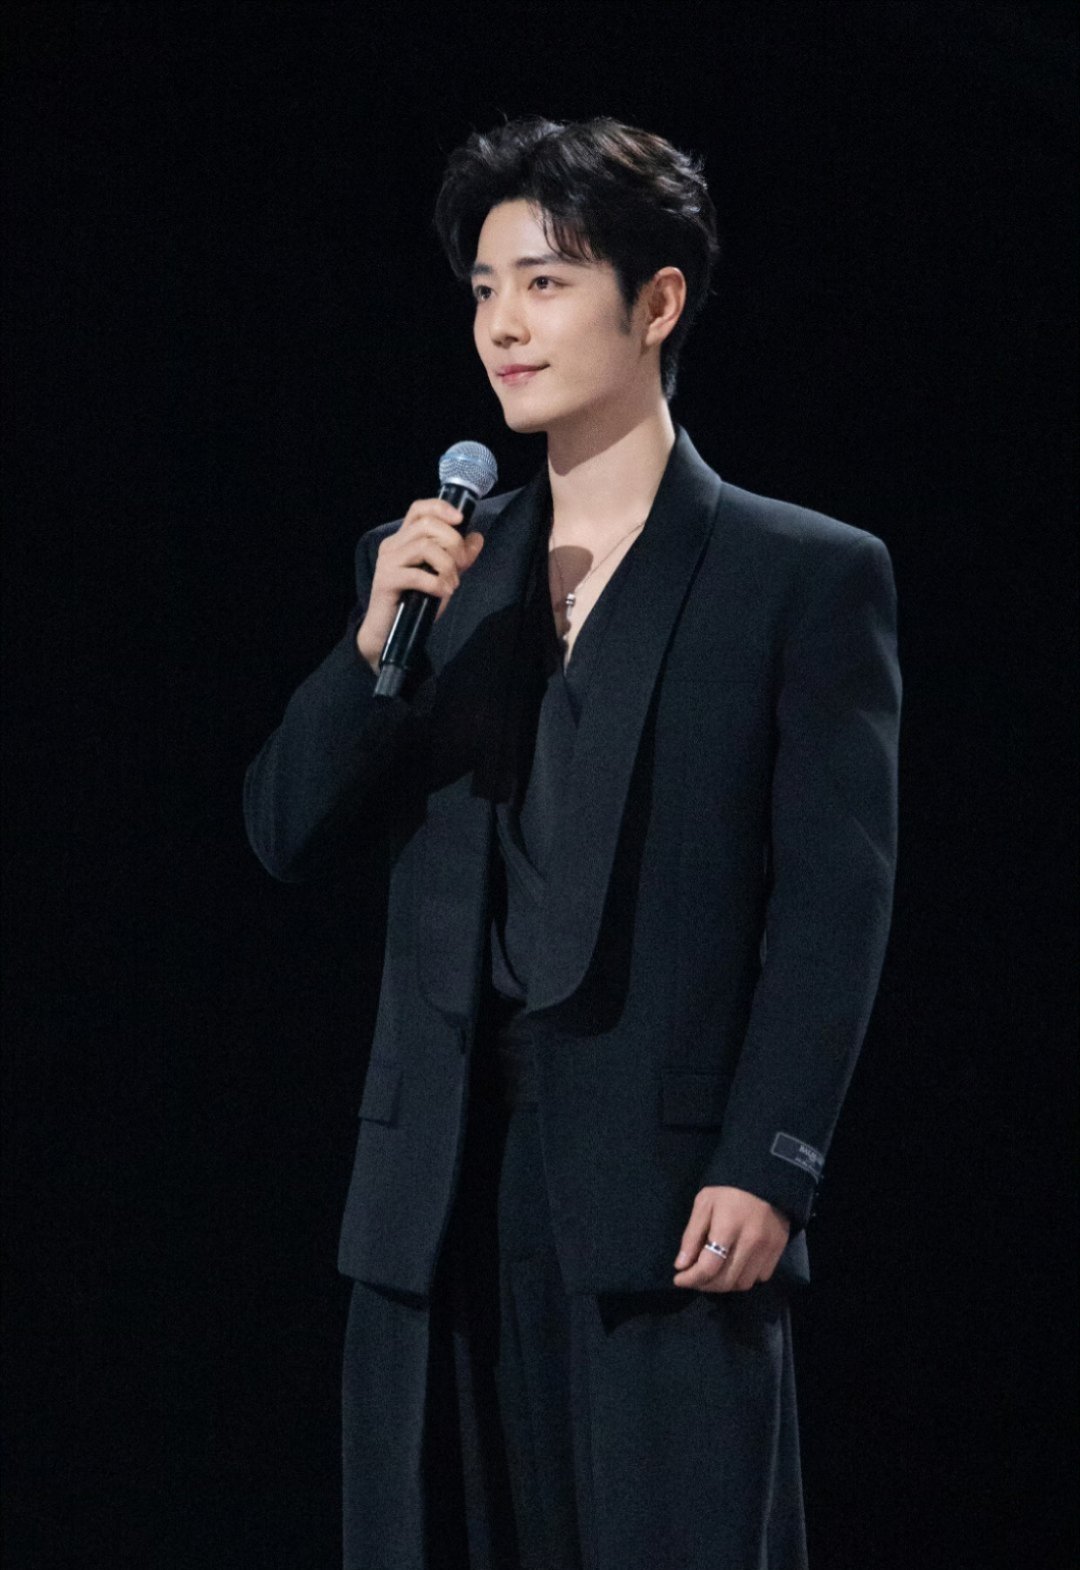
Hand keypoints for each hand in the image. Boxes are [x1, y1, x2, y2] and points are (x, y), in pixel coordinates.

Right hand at [356, 497, 485, 671]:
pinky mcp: (386, 581)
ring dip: (447, 565)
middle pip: (427, 525)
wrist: (386, 633)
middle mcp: (392, 545)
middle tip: (460, 565)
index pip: (419, 509)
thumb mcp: (441, 576)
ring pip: (424, 546)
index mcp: (403, 539)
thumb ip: (458, 558)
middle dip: (453, 542)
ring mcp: (387, 562)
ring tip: (451, 583)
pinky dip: (437, 583)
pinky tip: (443, 592)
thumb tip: (477, 538)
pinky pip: (418, 574)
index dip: (440, 507)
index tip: (461, 520)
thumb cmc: (413, 603)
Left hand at [672, 1185, 790, 1292]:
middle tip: (694, 1278)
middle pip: (726, 1280)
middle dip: (705, 1285)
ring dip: (724, 1284)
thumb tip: (681, 1266)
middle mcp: (751, 1240)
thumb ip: (691, 1236)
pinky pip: (760, 1278)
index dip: (691, 1279)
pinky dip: (744, 1278)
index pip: (709, 1266)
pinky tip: (734, 1267)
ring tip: (713, 1274)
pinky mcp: (779, 1251)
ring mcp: (768, 1248)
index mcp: (728, 1225)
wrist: (765, 1180)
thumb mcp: (703, 1204)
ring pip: (743, 1284)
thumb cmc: (728, 1191)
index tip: (679, 1279)